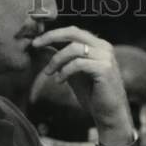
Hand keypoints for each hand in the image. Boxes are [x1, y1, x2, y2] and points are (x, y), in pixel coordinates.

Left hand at [31, 27, 131, 145]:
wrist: (109, 114)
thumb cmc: (93, 95)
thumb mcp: (72, 73)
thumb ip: (62, 60)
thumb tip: (42, 48)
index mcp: (98, 45)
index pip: (73, 31)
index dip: (53, 34)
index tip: (36, 42)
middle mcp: (104, 47)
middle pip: (73, 33)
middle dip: (51, 37)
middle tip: (35, 45)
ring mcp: (105, 57)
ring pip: (74, 48)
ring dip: (57, 60)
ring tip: (49, 73)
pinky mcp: (104, 69)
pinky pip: (78, 64)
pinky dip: (65, 71)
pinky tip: (60, 81)